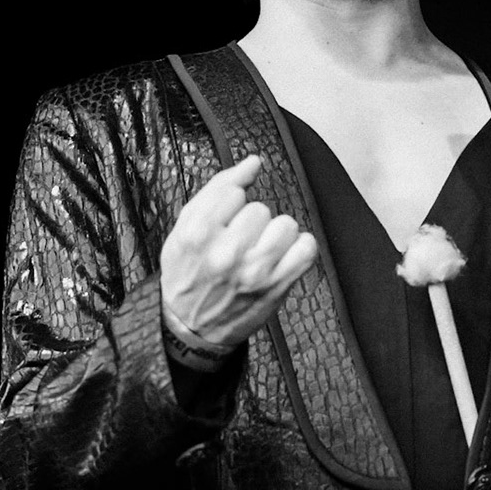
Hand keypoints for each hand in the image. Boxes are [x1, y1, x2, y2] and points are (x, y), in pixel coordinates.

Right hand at [161, 155, 316, 359]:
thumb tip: (252, 162)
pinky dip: (298, 249)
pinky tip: (281, 257)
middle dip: (251, 221)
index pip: (234, 192)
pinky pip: (306, 248)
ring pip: (285, 225)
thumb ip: (216, 189)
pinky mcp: (277, 286)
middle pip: (260, 209)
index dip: (230, 205)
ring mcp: (255, 271)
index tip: (224, 221)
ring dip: (275, 234)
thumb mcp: (184, 228)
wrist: (190, 327)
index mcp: (198, 234)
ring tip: (258, 250)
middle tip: (238, 242)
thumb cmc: (186, 276)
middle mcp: (227, 253)